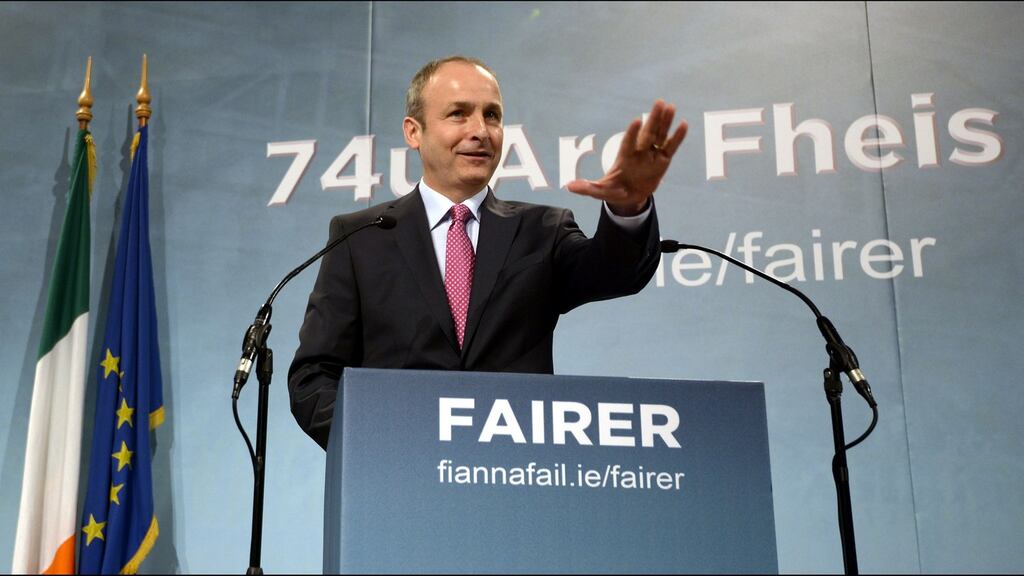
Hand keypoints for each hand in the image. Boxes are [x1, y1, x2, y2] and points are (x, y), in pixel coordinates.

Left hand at [566, 100, 687, 215]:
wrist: (629, 198)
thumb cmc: (613, 191)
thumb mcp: (599, 191)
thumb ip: (587, 188)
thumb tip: (568, 187)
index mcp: (624, 156)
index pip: (629, 143)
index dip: (632, 133)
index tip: (636, 121)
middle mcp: (639, 151)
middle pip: (647, 133)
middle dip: (653, 119)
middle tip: (659, 102)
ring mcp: (651, 155)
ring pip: (659, 135)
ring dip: (665, 122)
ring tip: (670, 106)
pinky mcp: (662, 161)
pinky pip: (670, 147)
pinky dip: (677, 137)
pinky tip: (683, 124)